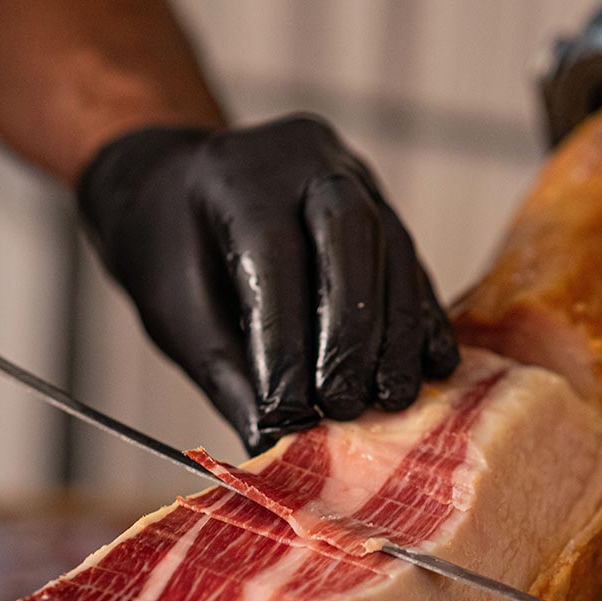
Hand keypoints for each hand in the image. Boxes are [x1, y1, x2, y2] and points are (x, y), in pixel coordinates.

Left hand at [77, 115, 458, 453]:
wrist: (180, 188)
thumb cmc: (171, 251)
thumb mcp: (178, 313)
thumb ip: (226, 374)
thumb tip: (272, 442)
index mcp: (236, 174)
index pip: (273, 251)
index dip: (285, 337)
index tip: (290, 411)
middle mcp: (303, 159)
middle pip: (349, 234)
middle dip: (353, 330)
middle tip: (345, 404)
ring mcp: (353, 175)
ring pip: (393, 247)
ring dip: (398, 333)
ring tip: (391, 398)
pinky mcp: (384, 205)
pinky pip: (412, 261)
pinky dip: (422, 318)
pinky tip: (430, 367)